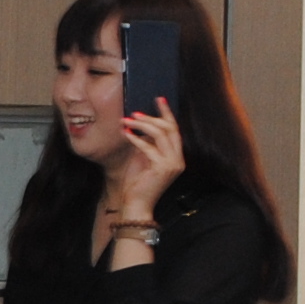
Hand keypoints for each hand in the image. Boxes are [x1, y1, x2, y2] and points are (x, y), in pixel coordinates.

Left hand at [106, 100, 185, 214]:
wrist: (136, 204)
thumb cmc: (138, 183)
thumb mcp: (143, 158)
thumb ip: (147, 143)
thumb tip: (140, 123)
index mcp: (176, 157)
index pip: (175, 130)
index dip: (167, 113)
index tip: (159, 99)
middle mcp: (178, 160)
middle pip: (170, 129)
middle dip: (152, 117)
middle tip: (135, 113)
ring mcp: (172, 164)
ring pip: (161, 134)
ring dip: (143, 125)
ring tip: (127, 120)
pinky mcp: (162, 168)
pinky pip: (149, 147)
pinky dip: (136, 138)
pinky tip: (126, 134)